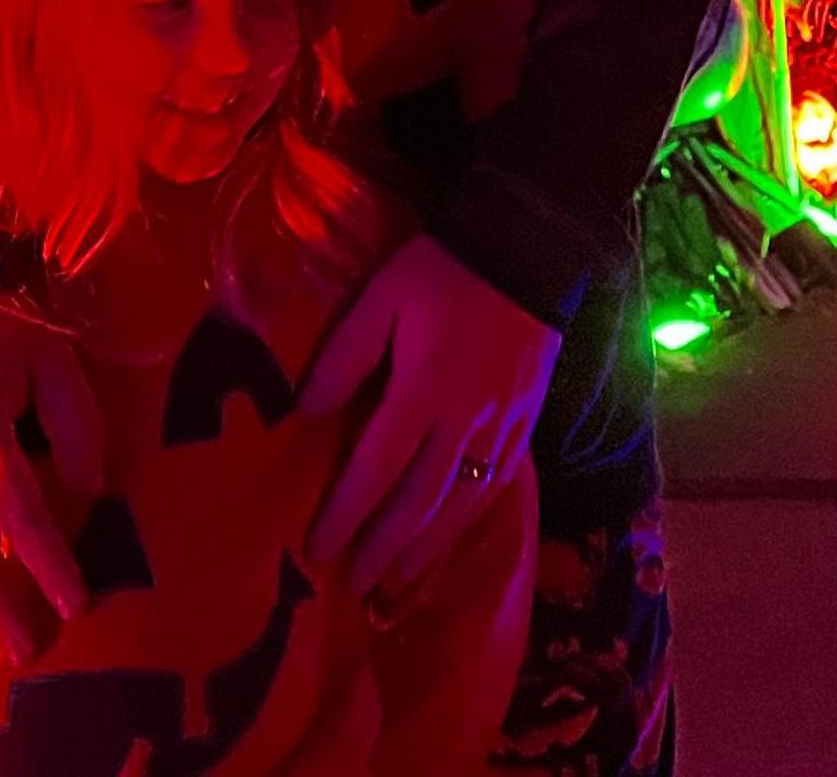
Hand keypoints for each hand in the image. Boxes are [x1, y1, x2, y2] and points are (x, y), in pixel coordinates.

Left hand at [298, 235, 557, 598]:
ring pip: (460, 505)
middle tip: (354, 585)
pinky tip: (449, 538)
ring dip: (425, 550)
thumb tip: (306, 411)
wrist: (530, 251)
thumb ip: (344, 356)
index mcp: (423, 391)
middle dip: (382, 548)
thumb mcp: (382, 297)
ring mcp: (500, 428)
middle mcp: (463, 423)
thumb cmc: (444, 271)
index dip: (345, 514)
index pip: (376, 469)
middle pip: (418, 501)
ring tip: (396, 583)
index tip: (316, 550)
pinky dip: (467, 522)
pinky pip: (494, 486)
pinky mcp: (524, 424)